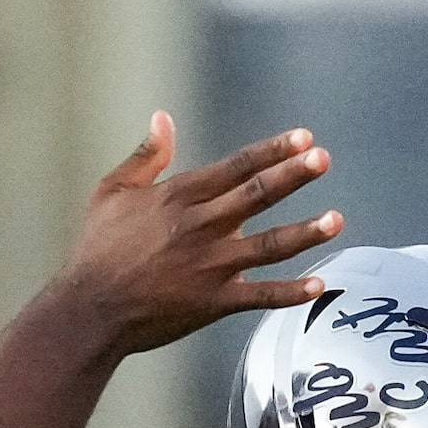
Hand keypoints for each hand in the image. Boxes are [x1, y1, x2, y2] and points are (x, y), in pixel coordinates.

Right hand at [52, 116, 340, 358]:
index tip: (304, 137)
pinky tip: (319, 285)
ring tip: (337, 220)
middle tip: (324, 159)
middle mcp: (200, 227)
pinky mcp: (214, 303)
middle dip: (293, 175)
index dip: (272, 150)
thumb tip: (163, 118)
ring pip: (267, 245)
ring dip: (305, 233)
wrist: (90, 309)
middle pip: (256, 195)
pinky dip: (290, 293)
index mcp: (179, 196)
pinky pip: (260, 296)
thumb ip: (145, 156)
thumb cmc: (97, 248)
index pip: (236, 167)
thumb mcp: (112, 192)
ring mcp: (210, 266)